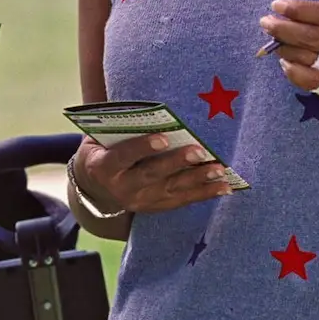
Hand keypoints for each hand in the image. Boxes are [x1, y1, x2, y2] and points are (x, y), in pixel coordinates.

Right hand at [75, 134, 232, 214]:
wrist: (95, 191)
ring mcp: (140, 201)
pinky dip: (204, 193)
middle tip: (199, 151)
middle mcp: (122, 188)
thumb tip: (150, 112)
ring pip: (171, 190)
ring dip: (197, 179)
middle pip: (152, 174)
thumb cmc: (101, 153)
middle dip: (177, 163)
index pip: (123, 156)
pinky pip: (182, 201)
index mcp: (103, 167)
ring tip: (219, 169)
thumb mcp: (98, 141)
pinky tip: (223, 187)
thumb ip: (118, 131)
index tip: (163, 137)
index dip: (142, 147)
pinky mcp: (156, 207)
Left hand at [260, 0, 318, 128]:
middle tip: (266, 23)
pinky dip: (292, 69)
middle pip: (313, 36)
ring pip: (307, 56)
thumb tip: (281, 13)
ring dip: (284, 47)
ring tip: (275, 42)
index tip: (277, 5)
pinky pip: (307, 78)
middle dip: (283, 29)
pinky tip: (286, 62)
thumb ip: (317, 16)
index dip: (299, 9)